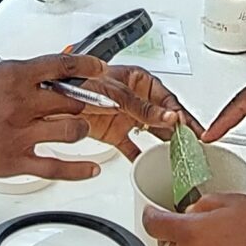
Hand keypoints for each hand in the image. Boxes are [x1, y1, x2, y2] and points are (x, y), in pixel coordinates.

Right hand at [0, 55, 109, 180]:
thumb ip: (4, 79)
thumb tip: (22, 79)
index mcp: (11, 77)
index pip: (60, 66)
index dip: (86, 67)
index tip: (99, 69)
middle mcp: (21, 103)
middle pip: (72, 101)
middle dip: (84, 103)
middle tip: (92, 105)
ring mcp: (19, 134)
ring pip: (72, 131)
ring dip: (80, 130)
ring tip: (79, 131)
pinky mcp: (12, 162)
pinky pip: (56, 167)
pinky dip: (78, 170)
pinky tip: (90, 170)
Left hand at [76, 64, 191, 157]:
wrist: (50, 100)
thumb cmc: (79, 83)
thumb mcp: (117, 94)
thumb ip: (144, 108)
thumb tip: (170, 117)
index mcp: (140, 80)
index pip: (169, 100)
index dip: (181, 114)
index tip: (190, 129)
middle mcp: (136, 98)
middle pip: (164, 116)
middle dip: (180, 131)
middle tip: (195, 146)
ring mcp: (126, 117)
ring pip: (152, 132)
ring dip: (164, 144)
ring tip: (179, 156)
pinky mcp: (114, 133)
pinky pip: (132, 147)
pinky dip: (140, 157)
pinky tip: (150, 165)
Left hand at [141, 193, 245, 245]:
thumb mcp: (235, 202)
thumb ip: (206, 203)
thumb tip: (193, 210)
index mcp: (191, 233)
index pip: (154, 224)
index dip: (150, 215)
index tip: (152, 211)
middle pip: (170, 243)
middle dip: (179, 233)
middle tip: (201, 223)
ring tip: (225, 238)